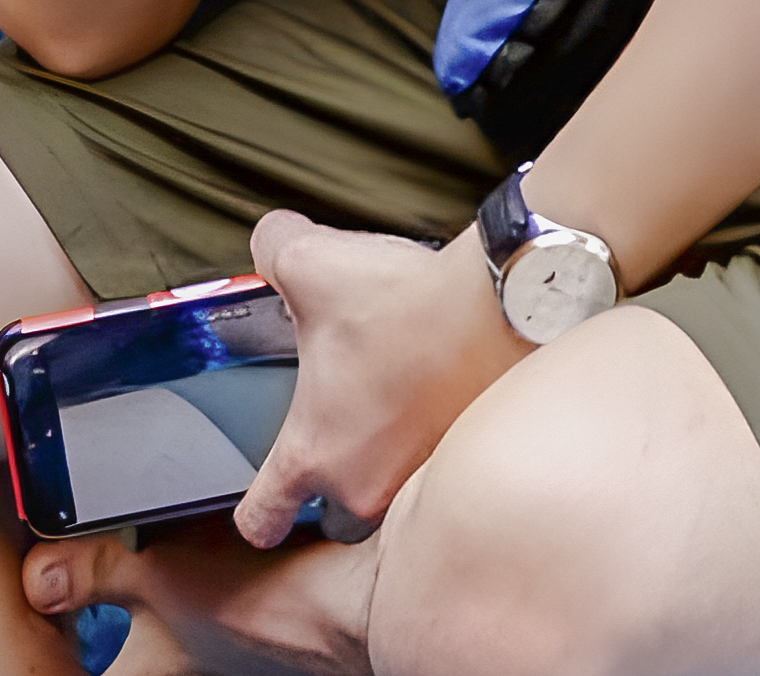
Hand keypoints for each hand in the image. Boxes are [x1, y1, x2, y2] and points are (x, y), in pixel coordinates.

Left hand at [206, 200, 522, 565]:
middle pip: (333, 512)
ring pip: (391, 489)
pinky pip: (439, 462)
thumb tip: (269, 243)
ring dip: (388, 455)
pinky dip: (436, 436)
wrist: (506, 305)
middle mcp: (368, 482)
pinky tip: (438, 389)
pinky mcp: (468, 457)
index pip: (262, 516)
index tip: (260, 507)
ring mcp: (423, 477)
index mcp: (315, 452)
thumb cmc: (409, 303)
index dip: (254, 513)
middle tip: (339, 429)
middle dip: (332, 477)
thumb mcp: (310, 262)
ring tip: (394, 401)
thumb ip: (271, 251)